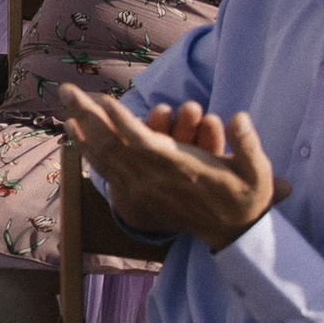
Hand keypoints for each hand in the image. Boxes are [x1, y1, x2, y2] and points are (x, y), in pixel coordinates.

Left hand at [61, 85, 289, 252]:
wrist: (233, 233)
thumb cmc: (245, 195)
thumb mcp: (258, 172)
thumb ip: (248, 145)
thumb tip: (237, 116)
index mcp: (181, 168)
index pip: (145, 144)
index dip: (124, 123)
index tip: (106, 101)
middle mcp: (155, 179)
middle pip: (113, 145)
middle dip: (87, 115)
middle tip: (67, 89)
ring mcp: (143, 190)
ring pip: (104, 157)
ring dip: (82, 130)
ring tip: (66, 105)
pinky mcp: (137, 198)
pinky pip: (105, 171)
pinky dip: (88, 151)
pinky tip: (74, 133)